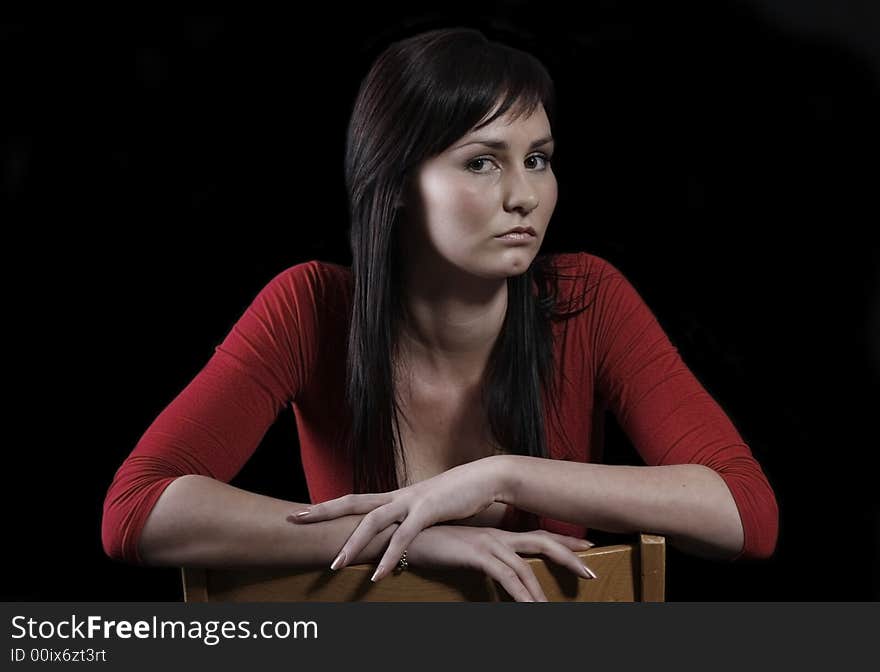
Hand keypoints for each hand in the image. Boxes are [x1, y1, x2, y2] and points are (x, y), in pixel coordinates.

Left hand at [287, 458, 502, 579]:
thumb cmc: (458, 495)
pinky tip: (379, 576)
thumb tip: (397, 533)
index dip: (329, 506)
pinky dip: (390, 557)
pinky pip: (404, 537)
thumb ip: (410, 520)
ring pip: (373, 520)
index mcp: (395, 496)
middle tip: (294, 519)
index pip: (355, 500)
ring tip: (334, 565)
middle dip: (323, 511)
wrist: (486, 478)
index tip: (303, 511)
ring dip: (353, 544)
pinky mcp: (429, 510)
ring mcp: (411, 501)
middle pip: (352, 502)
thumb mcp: (428, 509)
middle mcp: (397, 495)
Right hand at [406, 526, 597, 601]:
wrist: (405, 535)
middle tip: (591, 571)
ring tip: (552, 609)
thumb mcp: (463, 553)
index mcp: (497, 535)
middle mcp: (497, 536)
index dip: (564, 541)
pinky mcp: (476, 554)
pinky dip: (519, 595)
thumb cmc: (432, 546)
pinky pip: (505, 577)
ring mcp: (487, 543)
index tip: (587, 546)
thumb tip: (497, 575)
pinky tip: (529, 608)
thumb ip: (482, 560)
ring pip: (525, 567)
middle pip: (542, 542)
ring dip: (541, 590)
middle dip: (568, 555)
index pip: (538, 535)